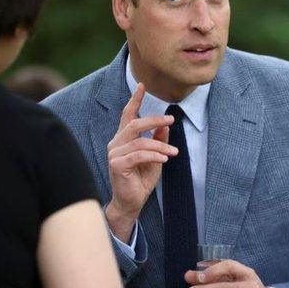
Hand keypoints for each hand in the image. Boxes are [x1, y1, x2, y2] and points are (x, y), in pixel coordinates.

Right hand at [105, 83, 177, 242]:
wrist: (132, 202)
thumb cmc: (141, 180)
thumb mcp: (155, 157)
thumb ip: (158, 141)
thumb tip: (165, 125)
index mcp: (123, 139)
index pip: (128, 115)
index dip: (135, 99)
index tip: (143, 85)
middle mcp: (116, 143)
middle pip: (135, 124)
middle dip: (154, 120)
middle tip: (171, 119)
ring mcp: (114, 153)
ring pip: (141, 142)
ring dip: (161, 146)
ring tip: (174, 153)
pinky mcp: (116, 164)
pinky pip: (139, 155)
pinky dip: (154, 155)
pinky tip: (165, 159)